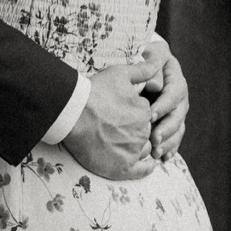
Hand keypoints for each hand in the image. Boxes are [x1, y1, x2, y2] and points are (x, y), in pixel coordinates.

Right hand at [62, 62, 157, 181]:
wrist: (72, 113)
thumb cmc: (94, 91)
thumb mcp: (120, 73)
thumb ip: (143, 70)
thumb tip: (159, 60)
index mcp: (146, 112)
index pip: (149, 116)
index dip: (137, 114)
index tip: (123, 113)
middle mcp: (143, 133)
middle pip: (147, 133)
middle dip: (138, 131)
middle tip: (118, 126)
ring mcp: (133, 151)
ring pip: (144, 150)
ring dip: (138, 147)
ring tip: (122, 142)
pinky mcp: (121, 168)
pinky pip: (142, 170)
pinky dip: (145, 167)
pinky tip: (145, 163)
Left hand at [139, 36, 187, 158]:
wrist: (147, 65)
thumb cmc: (145, 60)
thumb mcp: (149, 55)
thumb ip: (152, 65)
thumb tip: (156, 86)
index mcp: (176, 82)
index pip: (173, 95)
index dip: (163, 106)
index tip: (150, 115)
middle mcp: (180, 99)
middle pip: (177, 116)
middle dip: (166, 129)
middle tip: (153, 139)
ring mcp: (178, 113)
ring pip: (177, 130)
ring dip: (168, 143)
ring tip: (156, 153)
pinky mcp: (172, 124)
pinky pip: (174, 138)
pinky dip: (170, 149)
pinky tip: (163, 158)